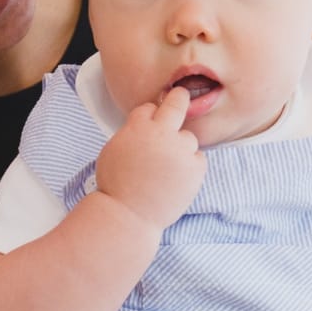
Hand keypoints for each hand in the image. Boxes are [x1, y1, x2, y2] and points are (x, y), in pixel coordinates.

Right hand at [94, 86, 204, 232]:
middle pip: (176, 103)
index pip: (149, 107)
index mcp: (138, 127)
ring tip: (167, 169)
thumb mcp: (113, 151)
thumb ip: (131, 133)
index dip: (150, 115)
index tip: (152, 120)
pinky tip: (176, 179)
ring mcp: (181, 150)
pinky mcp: (195, 168)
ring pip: (188, 138)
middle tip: (181, 95)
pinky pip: (198, 158)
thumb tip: (144, 126)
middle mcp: (162, 134)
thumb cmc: (116, 187)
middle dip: (179, 98)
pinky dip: (190, 166)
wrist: (129, 215)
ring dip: (181, 147)